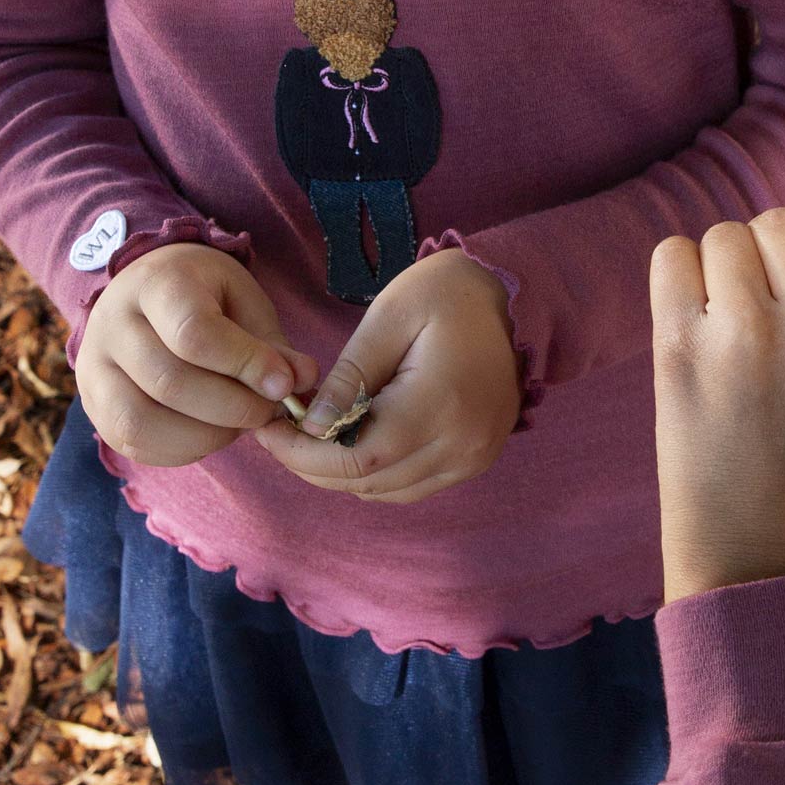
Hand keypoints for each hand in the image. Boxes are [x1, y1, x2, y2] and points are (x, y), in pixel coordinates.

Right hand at [76, 244, 317, 466]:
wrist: (146, 291)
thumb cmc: (205, 296)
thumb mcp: (243, 302)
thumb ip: (271, 344)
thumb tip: (301, 380)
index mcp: (155, 284)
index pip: (193, 333)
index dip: (244, 365)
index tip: (284, 383)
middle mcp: (111, 324)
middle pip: (169, 382)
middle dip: (232, 407)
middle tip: (268, 410)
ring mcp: (93, 368)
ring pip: (141, 421)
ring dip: (205, 435)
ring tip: (239, 424)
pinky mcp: (93, 405)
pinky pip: (132, 443)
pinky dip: (181, 449)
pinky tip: (211, 433)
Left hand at [254, 250, 521, 503]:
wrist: (515, 294)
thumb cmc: (447, 293)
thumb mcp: (389, 317)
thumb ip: (349, 376)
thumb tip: (310, 426)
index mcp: (439, 404)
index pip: (356, 458)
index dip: (302, 454)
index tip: (269, 430)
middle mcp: (461, 444)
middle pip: (368, 482)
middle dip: (312, 464)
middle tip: (280, 432)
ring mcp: (473, 458)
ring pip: (387, 492)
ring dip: (342, 472)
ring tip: (313, 434)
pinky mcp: (476, 459)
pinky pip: (413, 485)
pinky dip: (376, 473)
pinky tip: (354, 440)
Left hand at [652, 204, 784, 600]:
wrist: (765, 563)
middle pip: (778, 222)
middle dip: (764, 256)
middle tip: (754, 314)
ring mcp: (750, 330)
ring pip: (724, 235)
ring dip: (718, 270)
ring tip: (724, 327)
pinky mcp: (683, 348)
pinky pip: (671, 255)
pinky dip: (676, 275)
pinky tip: (689, 320)